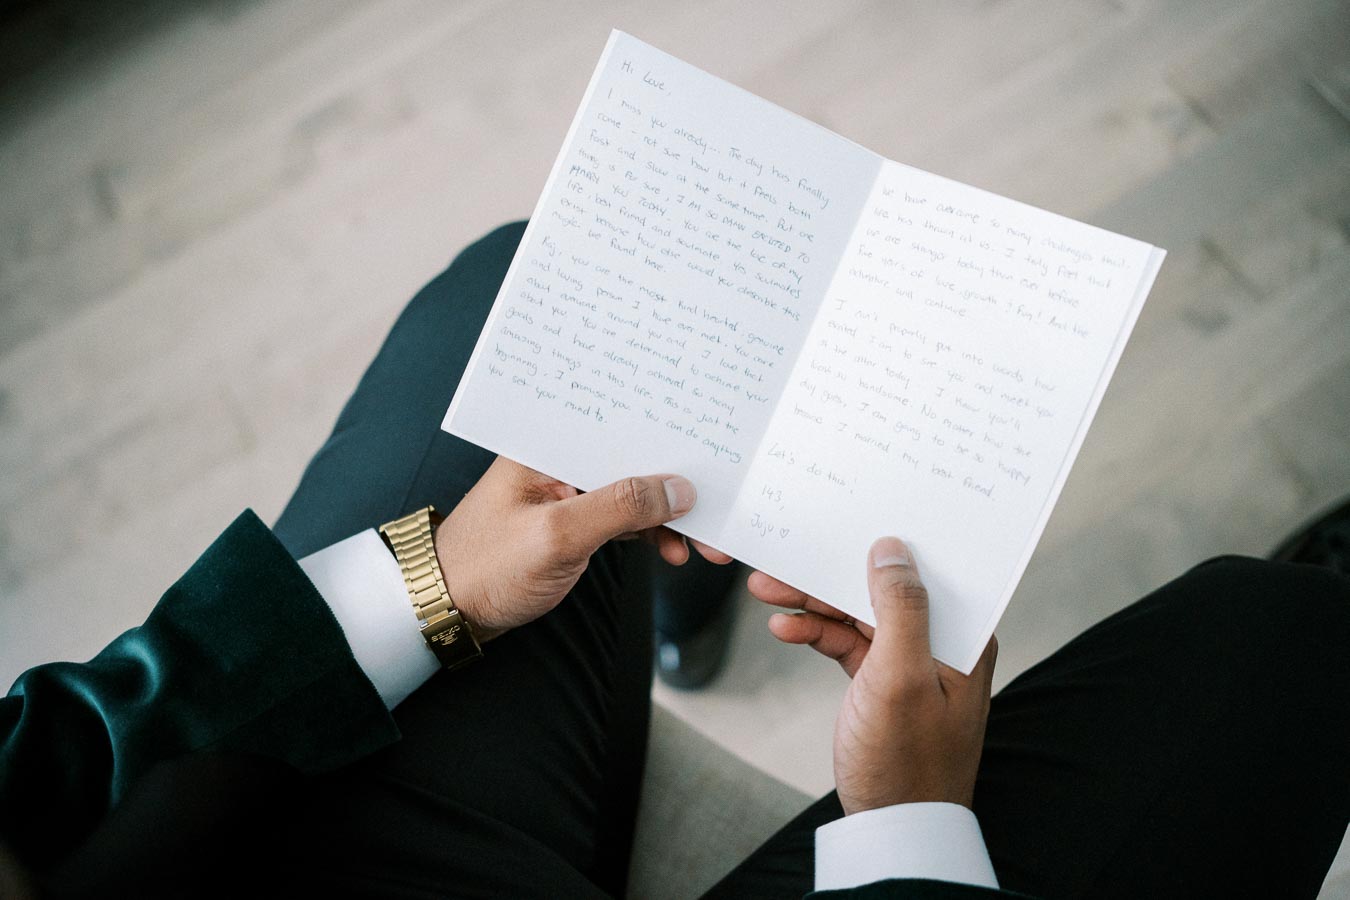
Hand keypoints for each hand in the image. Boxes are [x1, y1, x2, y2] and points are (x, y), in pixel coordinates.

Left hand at [433, 457, 727, 640]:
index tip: (714, 457)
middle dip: (679, 485)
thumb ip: (618, 508)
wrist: (444, 610)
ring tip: (708, 544)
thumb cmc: (486, 568)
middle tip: (722, 511)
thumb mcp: (557, 538)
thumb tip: (677, 488)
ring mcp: (566, 490)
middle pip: (634, 459)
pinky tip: (673, 552)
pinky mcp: (572, 520)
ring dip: (671, 517)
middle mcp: (559, 459)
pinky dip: (650, 534)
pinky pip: (623, 518)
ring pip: (633, 491)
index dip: (670, 441)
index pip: (621, 429)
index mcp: (548, 444)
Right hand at [748, 537, 996, 813]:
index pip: (922, 574)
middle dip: (829, 575)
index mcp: (963, 638)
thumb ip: (900, 609)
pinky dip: (815, 634)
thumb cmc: (907, 762)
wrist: (891, 829)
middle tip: (783, 559)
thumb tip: (892, 549)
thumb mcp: (901, 677)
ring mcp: (908, 664)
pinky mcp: (880, 683)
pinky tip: (784, 628)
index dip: (883, 546)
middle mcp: (940, 645)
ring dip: (813, 603)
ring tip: (766, 589)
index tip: (843, 521)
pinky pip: (845, 644)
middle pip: (879, 591)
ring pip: (856, 615)